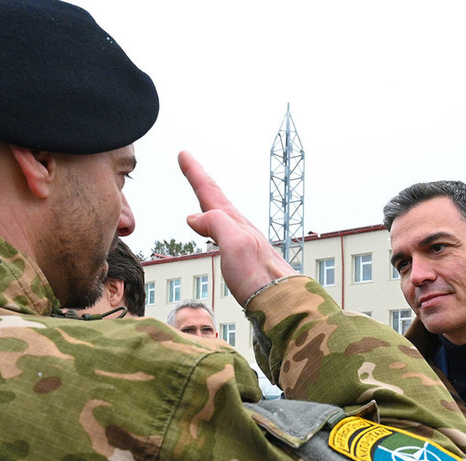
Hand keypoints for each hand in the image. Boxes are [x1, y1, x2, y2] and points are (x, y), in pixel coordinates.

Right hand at [178, 151, 295, 304]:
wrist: (282, 301)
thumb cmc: (259, 276)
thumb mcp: (235, 244)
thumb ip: (216, 224)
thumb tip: (193, 216)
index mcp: (235, 223)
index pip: (211, 192)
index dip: (196, 173)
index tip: (184, 154)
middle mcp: (240, 229)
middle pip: (216, 199)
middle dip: (201, 182)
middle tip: (188, 165)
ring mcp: (243, 242)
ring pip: (221, 215)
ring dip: (208, 201)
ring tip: (200, 194)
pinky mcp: (245, 259)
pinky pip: (223, 232)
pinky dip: (213, 224)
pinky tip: (214, 232)